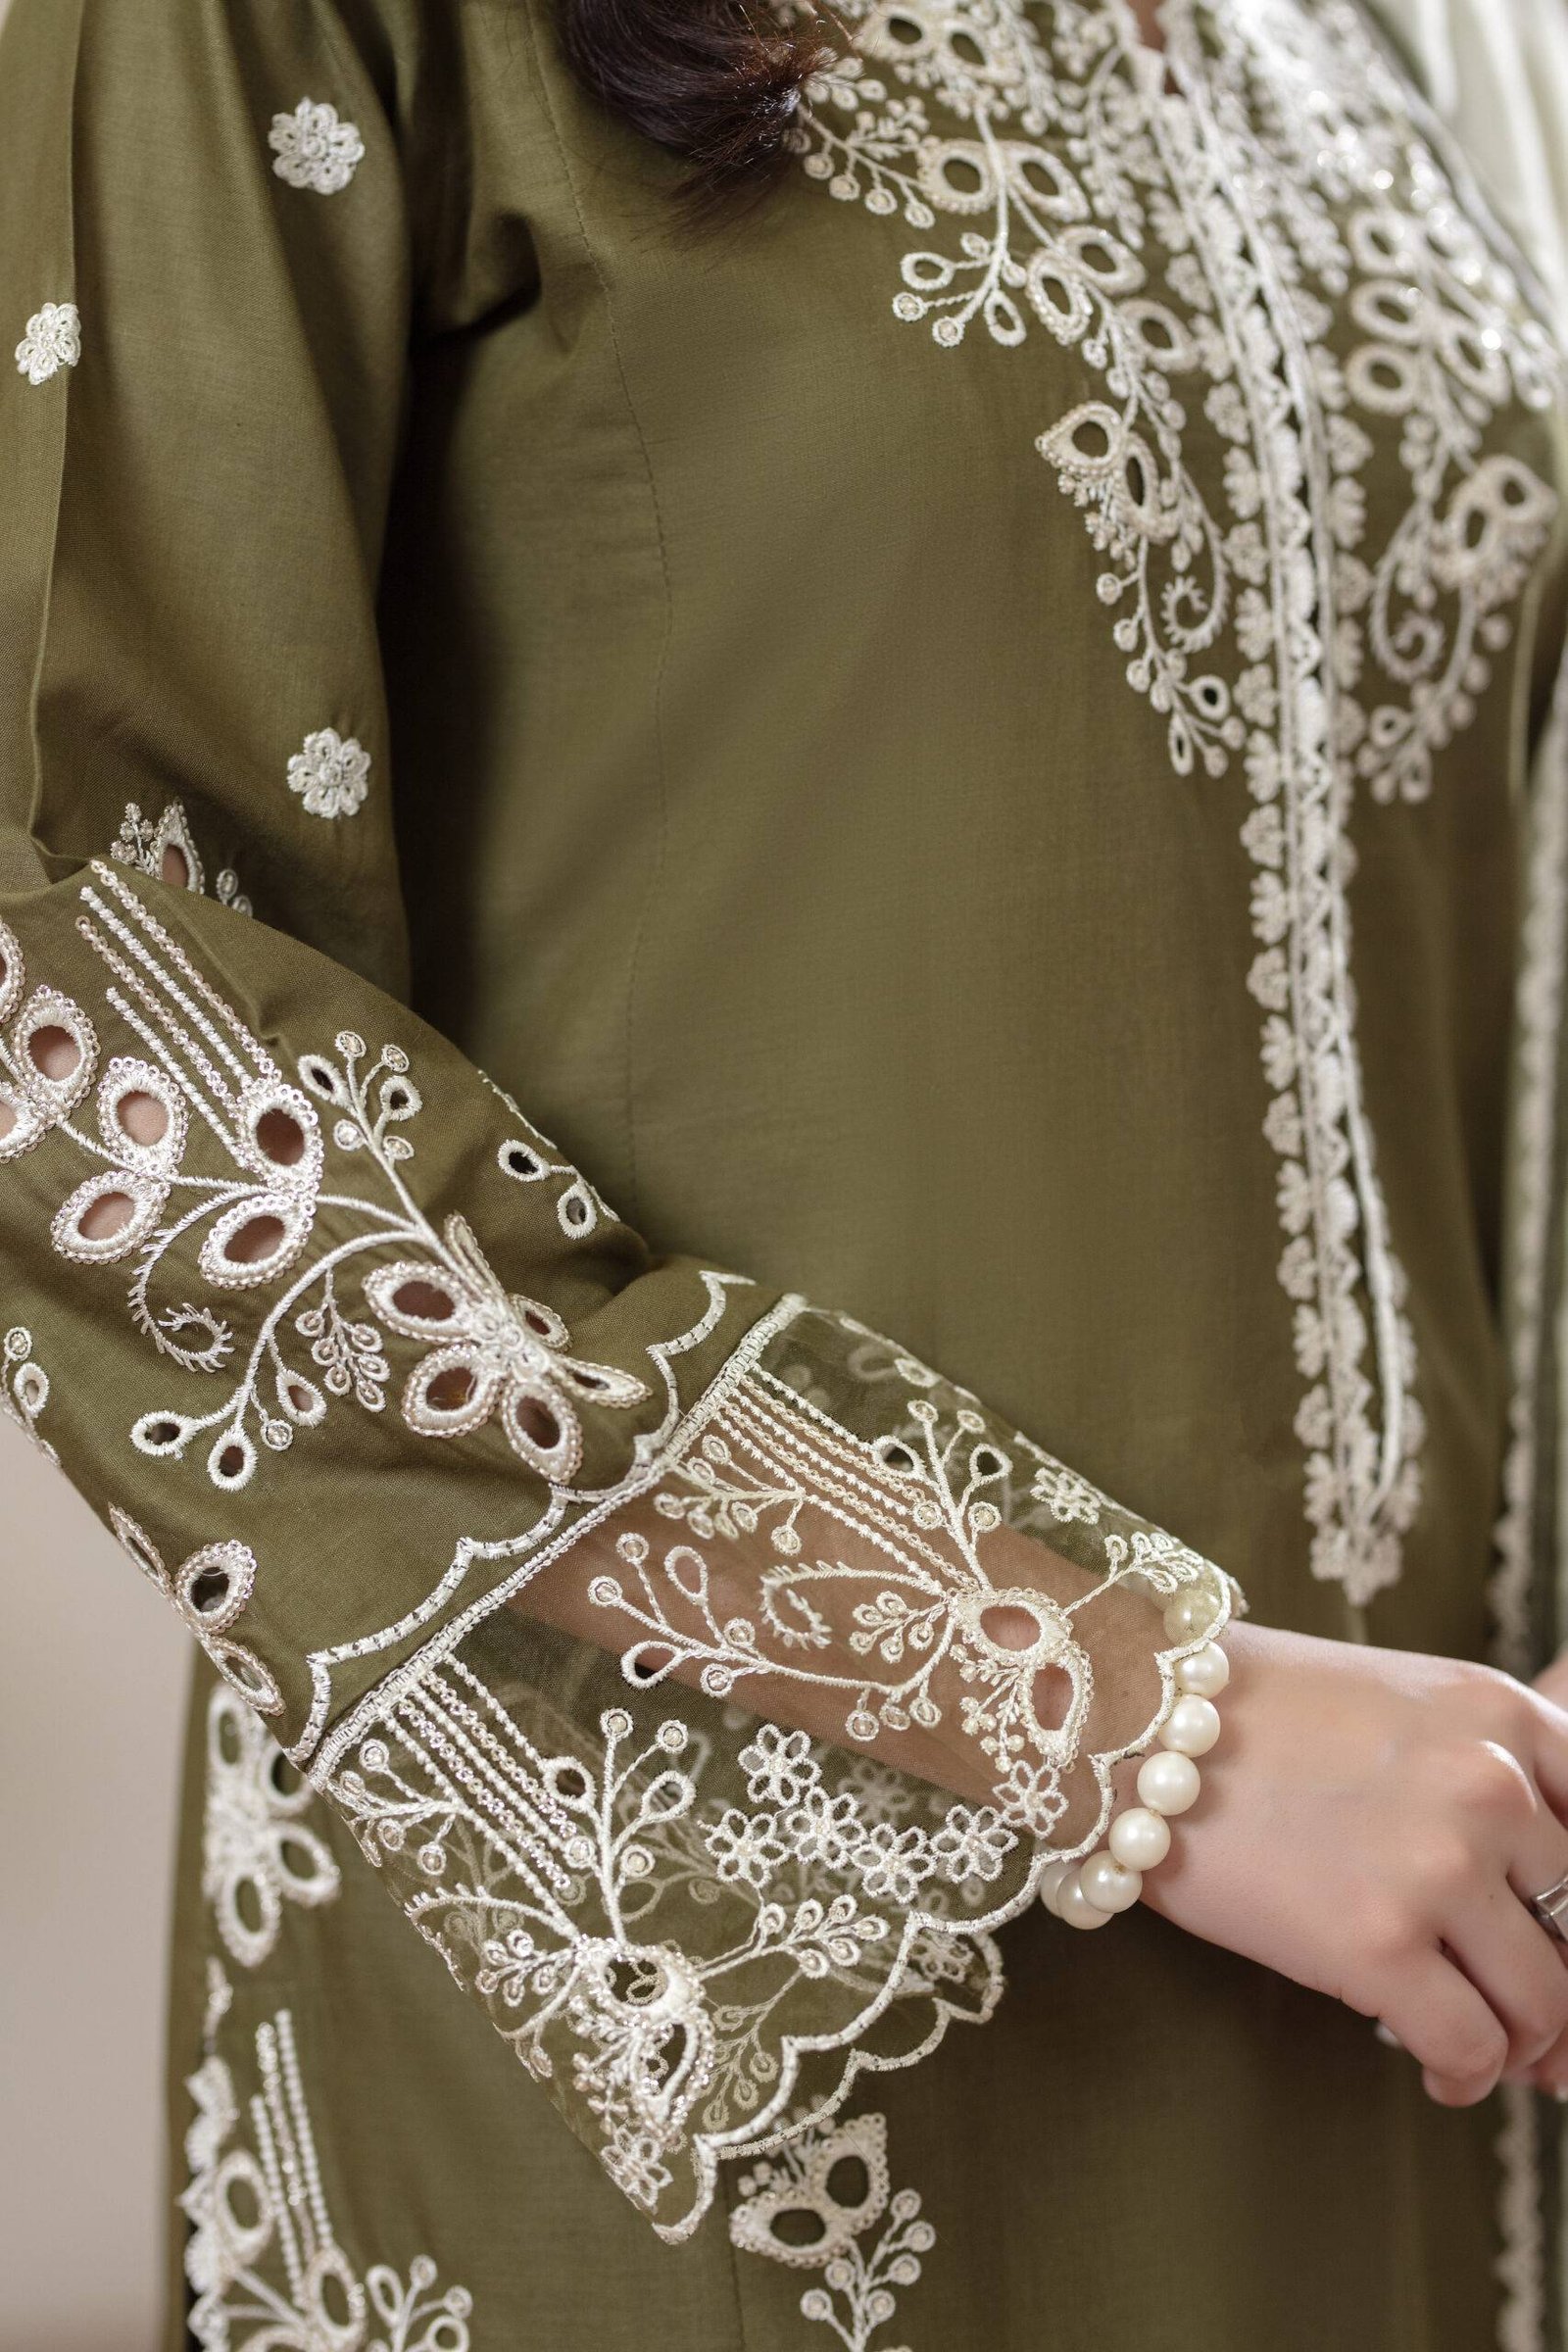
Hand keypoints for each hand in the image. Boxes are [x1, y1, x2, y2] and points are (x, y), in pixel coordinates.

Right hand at [1131, 1620, 1567, 2104]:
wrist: (1134, 1717)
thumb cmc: (1257, 1710)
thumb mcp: (1406, 1701)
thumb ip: (1487, 1771)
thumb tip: (1549, 1901)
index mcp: (1502, 1713)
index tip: (1564, 1941)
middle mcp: (1489, 1787)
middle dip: (1564, 1988)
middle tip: (1541, 2023)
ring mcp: (1435, 1868)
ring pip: (1545, 2003)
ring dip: (1523, 2042)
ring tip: (1485, 2048)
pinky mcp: (1375, 1946)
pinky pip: (1470, 2048)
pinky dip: (1466, 2076)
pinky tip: (1439, 2073)